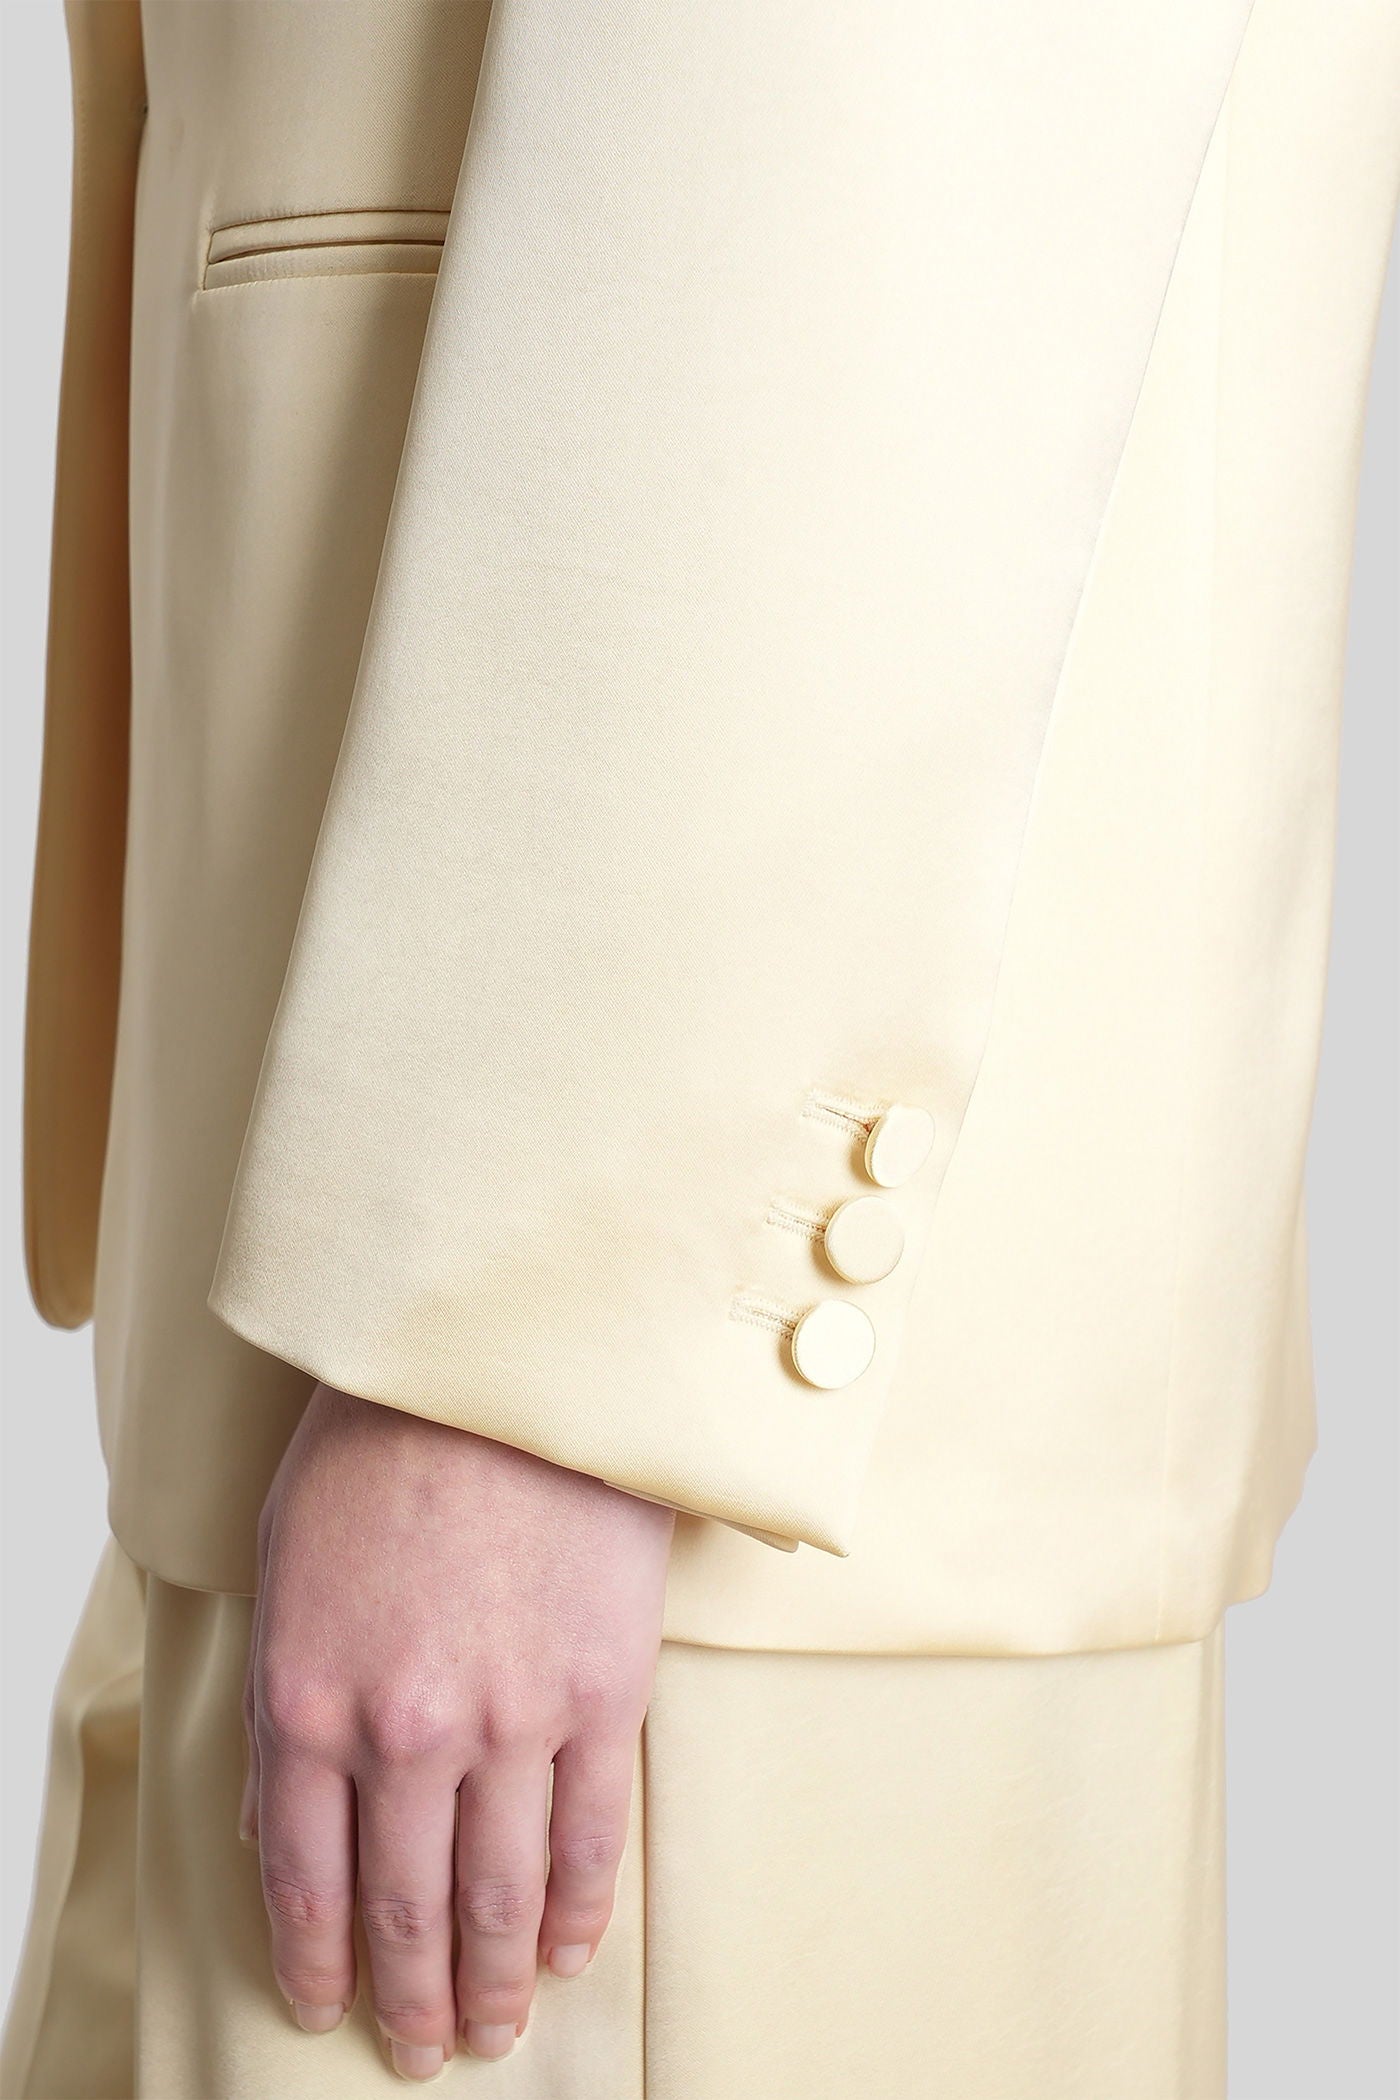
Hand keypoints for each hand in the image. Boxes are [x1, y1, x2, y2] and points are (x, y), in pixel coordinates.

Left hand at [240, 1384, 673, 2078]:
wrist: (503, 1359)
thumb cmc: (385, 1442)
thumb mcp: (289, 1563)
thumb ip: (293, 1695)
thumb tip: (294, 1813)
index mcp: (309, 1697)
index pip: (307, 1877)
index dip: (321, 1962)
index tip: (335, 2009)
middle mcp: (403, 1731)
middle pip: (405, 1906)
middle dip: (412, 1998)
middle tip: (426, 2049)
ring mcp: (509, 1719)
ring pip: (496, 1893)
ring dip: (492, 1981)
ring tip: (495, 2029)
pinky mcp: (600, 1692)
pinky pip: (588, 1835)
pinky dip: (574, 1911)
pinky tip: (564, 1952)